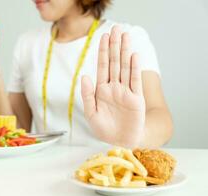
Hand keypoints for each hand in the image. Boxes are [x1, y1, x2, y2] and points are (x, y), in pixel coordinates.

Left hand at [81, 26, 145, 147]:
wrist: (119, 141)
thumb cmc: (104, 129)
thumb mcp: (91, 113)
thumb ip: (87, 95)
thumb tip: (84, 76)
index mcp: (101, 90)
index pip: (102, 66)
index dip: (103, 52)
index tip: (104, 37)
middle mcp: (114, 87)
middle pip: (114, 63)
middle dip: (115, 46)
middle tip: (116, 29)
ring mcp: (126, 92)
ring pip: (125, 68)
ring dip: (125, 52)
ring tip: (125, 36)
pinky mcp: (136, 99)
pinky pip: (135, 81)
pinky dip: (134, 69)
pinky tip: (134, 56)